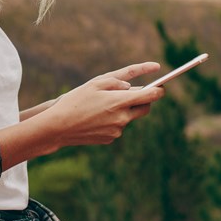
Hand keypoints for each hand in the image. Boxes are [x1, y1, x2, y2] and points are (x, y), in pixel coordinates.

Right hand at [40, 62, 164, 147]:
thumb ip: (117, 81)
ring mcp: (117, 130)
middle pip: (145, 108)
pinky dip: (114, 120)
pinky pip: (119, 127)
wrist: (59, 127)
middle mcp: (122, 118)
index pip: (151, 96)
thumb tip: (131, 86)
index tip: (161, 86)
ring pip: (130, 117)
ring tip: (104, 105)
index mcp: (120, 102)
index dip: (159, 90)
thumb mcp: (95, 83)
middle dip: (144, 100)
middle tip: (136, 93)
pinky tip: (97, 117)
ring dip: (125, 110)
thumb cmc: (75, 101)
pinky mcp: (110, 139)